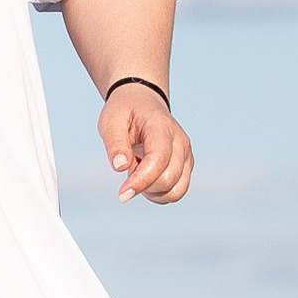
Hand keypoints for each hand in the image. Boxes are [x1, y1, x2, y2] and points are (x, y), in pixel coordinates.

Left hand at [100, 84, 191, 203]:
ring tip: (137, 171)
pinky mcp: (186, 167)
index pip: (159, 159)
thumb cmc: (125, 112)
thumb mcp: (110, 120)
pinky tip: (145, 177)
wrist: (143, 103)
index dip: (141, 180)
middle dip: (143, 186)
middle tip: (127, 169)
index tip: (122, 195)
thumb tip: (120, 167)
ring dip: (152, 192)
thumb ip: (115, 142)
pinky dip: (158, 194)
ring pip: (175, 191)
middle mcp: (181, 142)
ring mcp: (187, 156)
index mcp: (161, 127)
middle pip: (168, 179)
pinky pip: (176, 193)